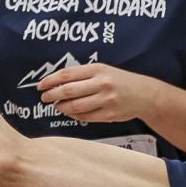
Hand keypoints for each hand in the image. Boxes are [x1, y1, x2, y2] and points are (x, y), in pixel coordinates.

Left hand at [38, 62, 153, 123]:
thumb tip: (56, 82)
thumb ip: (83, 74)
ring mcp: (106, 100)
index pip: (67, 74)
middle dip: (52, 95)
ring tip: (57, 106)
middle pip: (68, 91)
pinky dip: (74, 115)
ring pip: (75, 106)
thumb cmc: (119, 80)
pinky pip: (85, 117)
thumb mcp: (104, 70)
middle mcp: (102, 83)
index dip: (51, 80)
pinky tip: (70, 112)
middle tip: (44, 98)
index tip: (41, 86)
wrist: (144, 94)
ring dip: (61, 107)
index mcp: (98, 69)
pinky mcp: (109, 114)